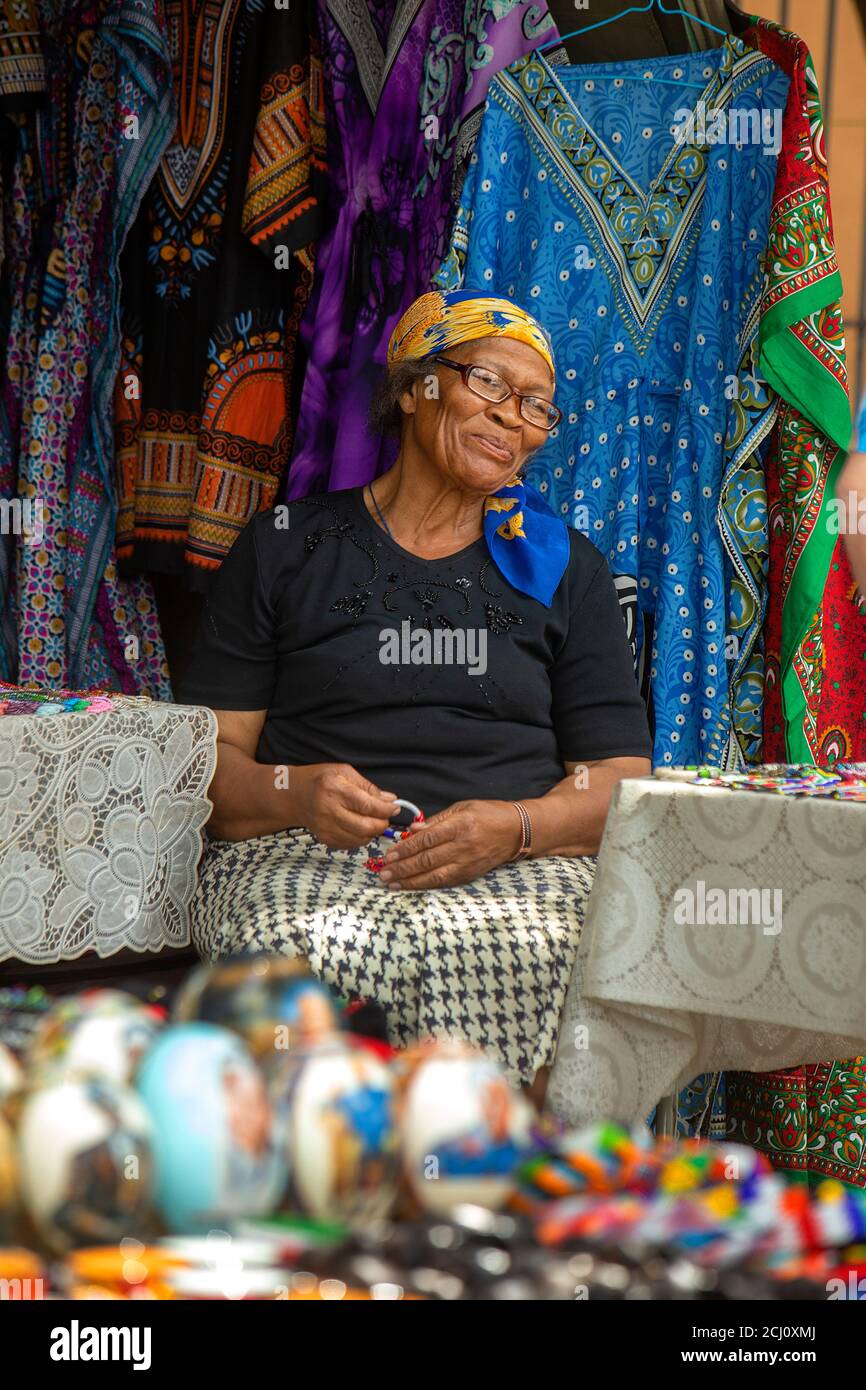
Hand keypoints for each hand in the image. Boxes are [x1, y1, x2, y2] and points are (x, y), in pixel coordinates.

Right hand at [293, 763, 396, 849]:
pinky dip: (361, 838)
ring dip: (372, 832)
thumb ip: (369, 787)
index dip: (386, 809)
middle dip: (382, 823)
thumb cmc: (320, 780)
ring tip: (372, 821)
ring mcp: (326, 828)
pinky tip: (359, 827)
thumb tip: (390, 800)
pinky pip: (351, 844)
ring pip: (360, 838)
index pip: (368, 806)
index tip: (395, 807)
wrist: (294, 795)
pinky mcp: (325, 839)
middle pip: (366, 826)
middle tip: (385, 816)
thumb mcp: (345, 772)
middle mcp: (329, 810)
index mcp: (335, 789)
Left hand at [378, 799, 522, 889]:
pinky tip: (411, 886)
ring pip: (434, 875)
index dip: (406, 849)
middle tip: (383, 872)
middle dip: (402, 867)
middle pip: (427, 860)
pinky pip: (445, 882)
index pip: (427, 840)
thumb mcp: (462, 808)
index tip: (389, 854)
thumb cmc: (488, 815)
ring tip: (391, 883)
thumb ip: (436, 821)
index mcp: (460, 825)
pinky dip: (426, 885)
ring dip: (410, 881)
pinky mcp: (470, 874)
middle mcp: (463, 846)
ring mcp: (467, 863)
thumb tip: (412, 831)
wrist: (517, 832)